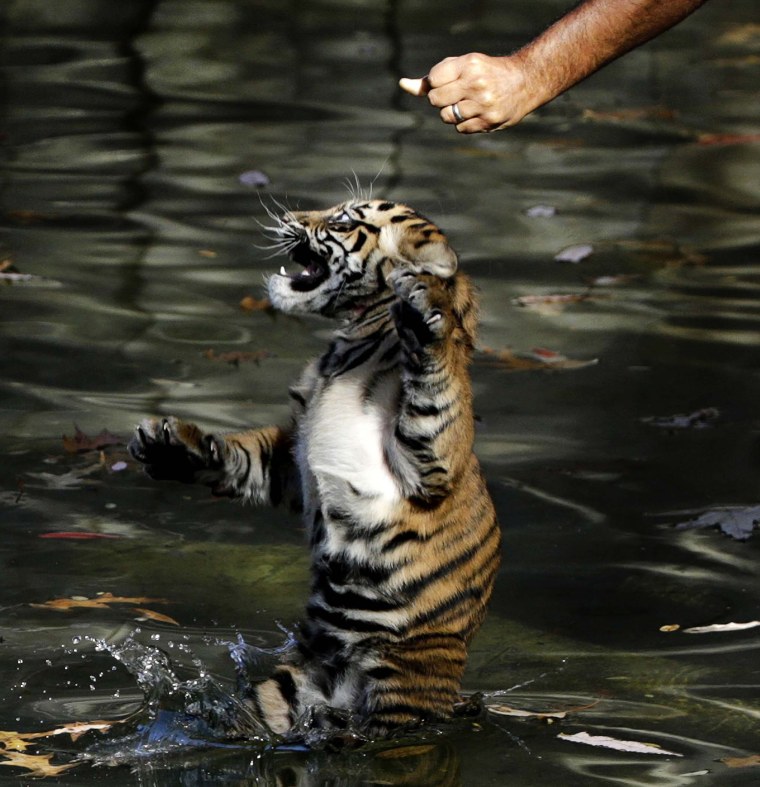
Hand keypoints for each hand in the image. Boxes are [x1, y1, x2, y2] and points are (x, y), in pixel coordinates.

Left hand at [400, 52, 537, 133]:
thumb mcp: (461, 67)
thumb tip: (402, 85)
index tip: (448, 81)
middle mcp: (475, 84)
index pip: (433, 80)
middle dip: (441, 99)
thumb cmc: (484, 73)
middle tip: (456, 94)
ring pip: (446, 117)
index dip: (436, 83)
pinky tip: (477, 114)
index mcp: (468, 65)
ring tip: (467, 104)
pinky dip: (464, 123)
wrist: (523, 82)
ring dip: (451, 113)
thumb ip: (432, 78)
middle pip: (436, 100)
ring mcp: (483, 104)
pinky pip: (460, 129)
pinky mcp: (489, 122)